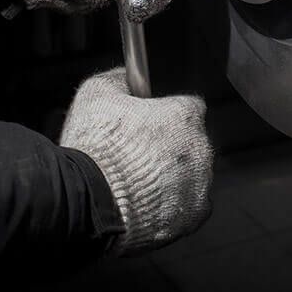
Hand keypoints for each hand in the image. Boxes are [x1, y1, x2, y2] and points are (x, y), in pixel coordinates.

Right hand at [59, 68, 212, 254]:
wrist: (90, 203)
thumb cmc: (95, 148)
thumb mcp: (96, 94)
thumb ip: (119, 78)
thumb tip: (126, 75)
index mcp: (185, 116)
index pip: (188, 107)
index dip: (166, 115)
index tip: (148, 124)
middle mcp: (201, 148)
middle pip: (192, 142)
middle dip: (170, 147)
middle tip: (138, 157)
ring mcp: (200, 185)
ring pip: (193, 176)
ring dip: (173, 177)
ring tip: (139, 184)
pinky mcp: (192, 217)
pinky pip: (190, 206)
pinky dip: (174, 206)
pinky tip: (150, 204)